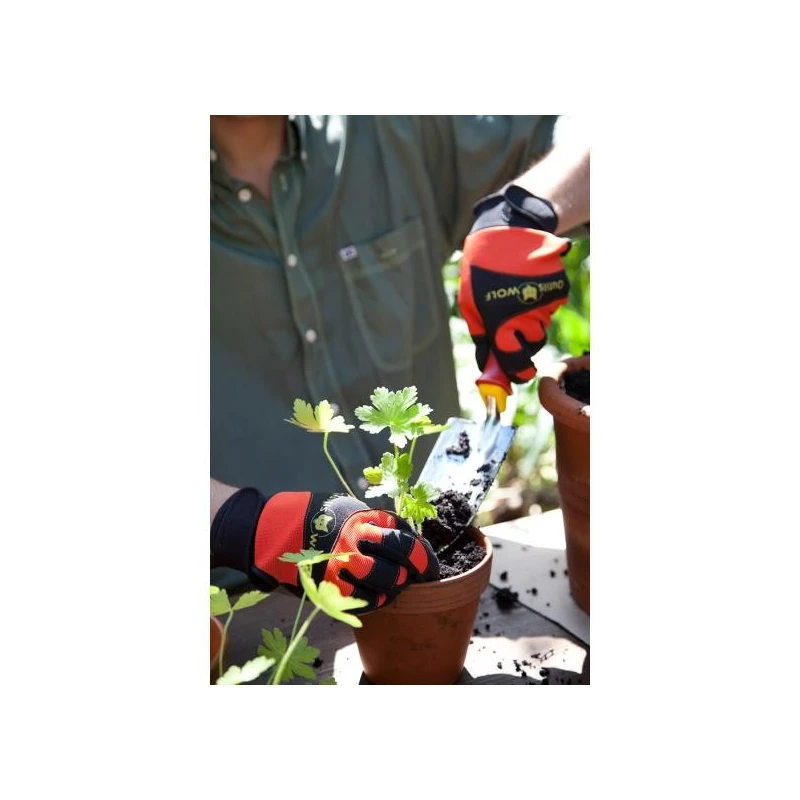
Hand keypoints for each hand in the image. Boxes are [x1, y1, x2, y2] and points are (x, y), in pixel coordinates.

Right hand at [211, 489, 438, 612]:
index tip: (429, 565)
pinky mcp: (331, 584)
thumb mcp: (349, 510)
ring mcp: (344, 562)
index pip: (406, 536)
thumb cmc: (318, 520)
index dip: (424, 554)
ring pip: (388, 579)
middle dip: (418, 569)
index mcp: (364, 517)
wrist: (275, 532)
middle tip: (420, 576)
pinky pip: (366, 599)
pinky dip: (378, 601)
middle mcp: (357, 537)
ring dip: (397, 585)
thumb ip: (376, 524)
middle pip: (403, 555)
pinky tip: (379, 597)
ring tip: (397, 585)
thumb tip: (408, 541)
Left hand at [458, 183, 570, 382]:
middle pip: (532, 346)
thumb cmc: (481, 271)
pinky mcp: (558, 289)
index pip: (516, 362)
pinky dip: (540, 304)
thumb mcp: (471, 306)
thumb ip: (482, 339)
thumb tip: (488, 367)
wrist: (508, 231)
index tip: (517, 375)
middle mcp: (527, 315)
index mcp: (501, 322)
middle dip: (522, 342)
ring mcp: (546, 302)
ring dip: (530, 321)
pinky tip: (526, 286)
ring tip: (514, 296)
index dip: (517, 373)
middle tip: (509, 324)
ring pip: (542, 327)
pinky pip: (551, 309)